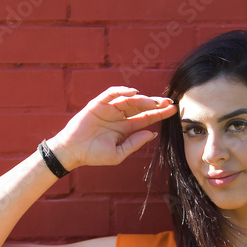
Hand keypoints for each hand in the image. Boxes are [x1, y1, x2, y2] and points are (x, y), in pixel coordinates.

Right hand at [47, 87, 176, 169]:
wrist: (72, 152)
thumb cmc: (93, 155)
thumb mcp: (118, 154)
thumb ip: (134, 144)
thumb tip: (152, 134)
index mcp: (126, 128)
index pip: (146, 118)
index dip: (160, 114)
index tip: (174, 110)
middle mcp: (120, 116)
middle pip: (141, 107)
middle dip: (155, 104)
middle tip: (169, 102)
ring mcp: (109, 109)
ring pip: (129, 100)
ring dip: (142, 99)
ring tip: (153, 102)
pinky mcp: (98, 104)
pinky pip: (111, 94)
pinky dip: (122, 91)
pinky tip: (133, 93)